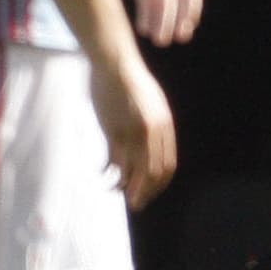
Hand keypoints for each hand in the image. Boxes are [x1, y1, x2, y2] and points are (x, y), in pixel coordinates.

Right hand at [89, 50, 177, 209]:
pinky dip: (110, 172)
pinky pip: (114, 160)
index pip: (167, 166)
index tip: (149, 193)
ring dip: (126, 187)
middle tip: (136, 204)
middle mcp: (153, 133)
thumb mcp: (153, 105)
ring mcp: (133, 132)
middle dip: (145, 192)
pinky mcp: (114, 130)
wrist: (116, 64)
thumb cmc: (131, 83)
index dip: (158, 184)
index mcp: (164, 127)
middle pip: (153, 173)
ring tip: (116, 191)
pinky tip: (103, 175)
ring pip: (134, 171)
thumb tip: (151, 148)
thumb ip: (154, 127)